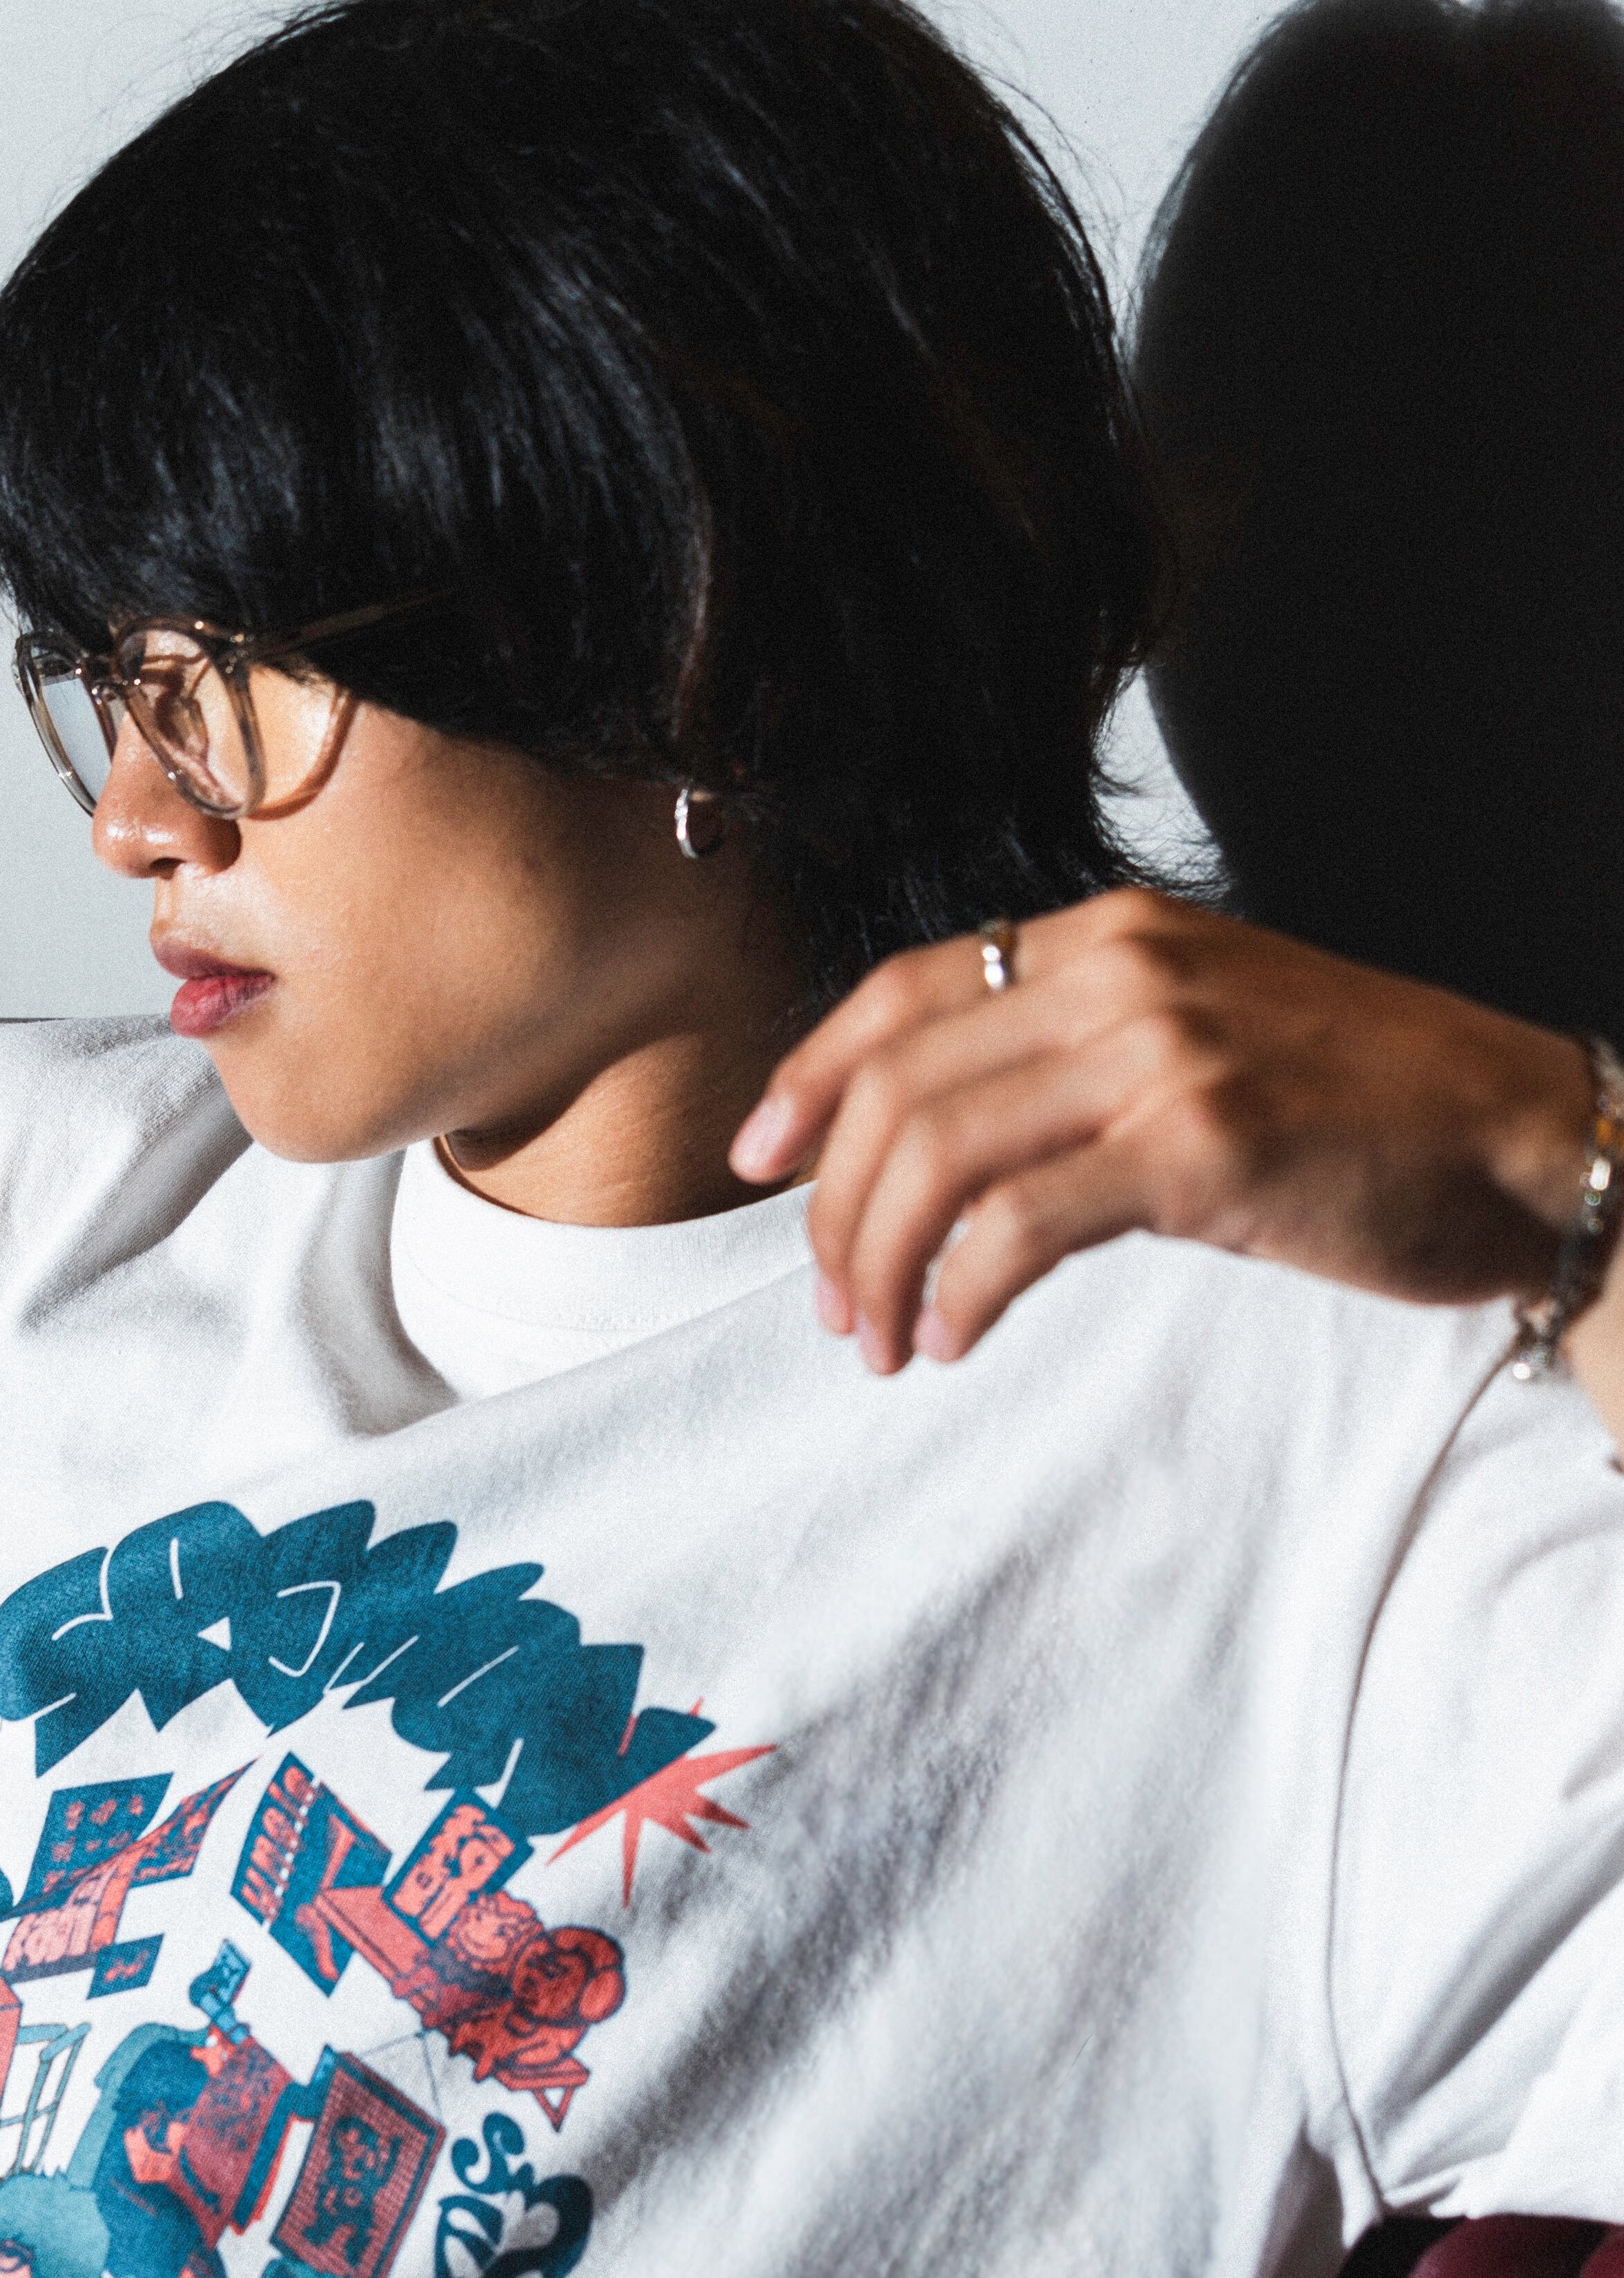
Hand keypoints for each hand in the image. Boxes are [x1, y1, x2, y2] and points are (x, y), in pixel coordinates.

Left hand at [732, 891, 1595, 1378]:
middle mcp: (1126, 971)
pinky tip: (954, 1342)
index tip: (755, 1164)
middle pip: (899, 1085)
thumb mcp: (1201, 1041)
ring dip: (880, 1266)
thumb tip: (944, 1141)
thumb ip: (1077, 1057)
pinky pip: (1018, 1224)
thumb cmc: (1364, 1113)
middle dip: (834, 1211)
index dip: (806, 1078)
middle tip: (833, 1309)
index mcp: (1113, 933)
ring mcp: (1164, 1052)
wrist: (1521, 1142)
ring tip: (882, 1344)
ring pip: (938, 1153)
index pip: (904, 990)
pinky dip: (961, 1294)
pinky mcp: (1202, 1145)